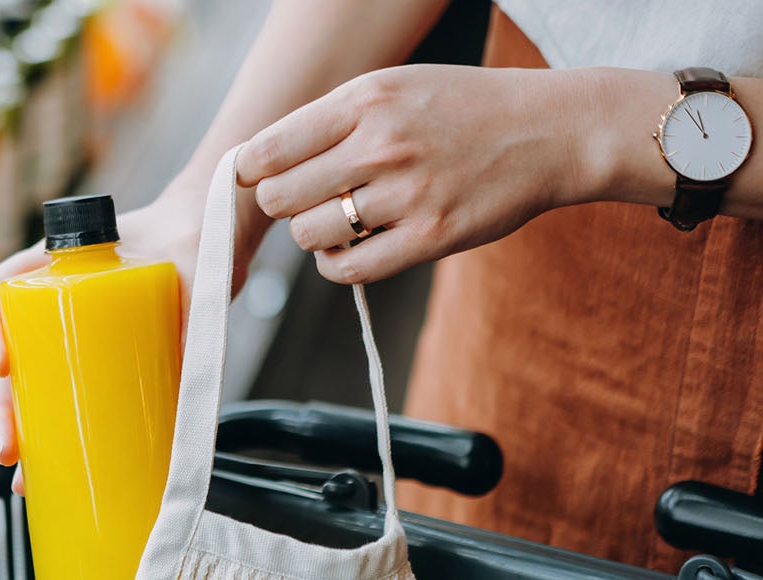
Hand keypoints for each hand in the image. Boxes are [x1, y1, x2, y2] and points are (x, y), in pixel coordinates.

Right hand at [0, 192, 256, 493]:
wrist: (206, 248)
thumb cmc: (183, 244)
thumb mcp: (175, 263)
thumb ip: (187, 309)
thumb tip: (195, 385)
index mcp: (52, 273)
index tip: (4, 363)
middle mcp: (51, 309)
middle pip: (10, 359)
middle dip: (3, 408)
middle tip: (10, 445)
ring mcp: (70, 340)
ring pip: (28, 388)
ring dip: (21, 433)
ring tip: (22, 475)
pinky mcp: (94, 367)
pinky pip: (61, 403)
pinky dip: (52, 440)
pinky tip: (48, 474)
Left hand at [237, 64, 602, 283]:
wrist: (551, 131)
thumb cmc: (461, 109)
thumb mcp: (394, 88)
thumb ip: (331, 120)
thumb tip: (259, 162)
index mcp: (366, 100)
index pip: (270, 148)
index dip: (250, 171)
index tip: (253, 179)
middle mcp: (382, 144)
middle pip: (280, 197)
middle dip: (282, 205)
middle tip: (305, 201)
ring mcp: (407, 193)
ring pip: (309, 235)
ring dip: (312, 236)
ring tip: (335, 223)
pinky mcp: (430, 236)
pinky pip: (349, 269)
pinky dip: (334, 266)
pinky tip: (345, 251)